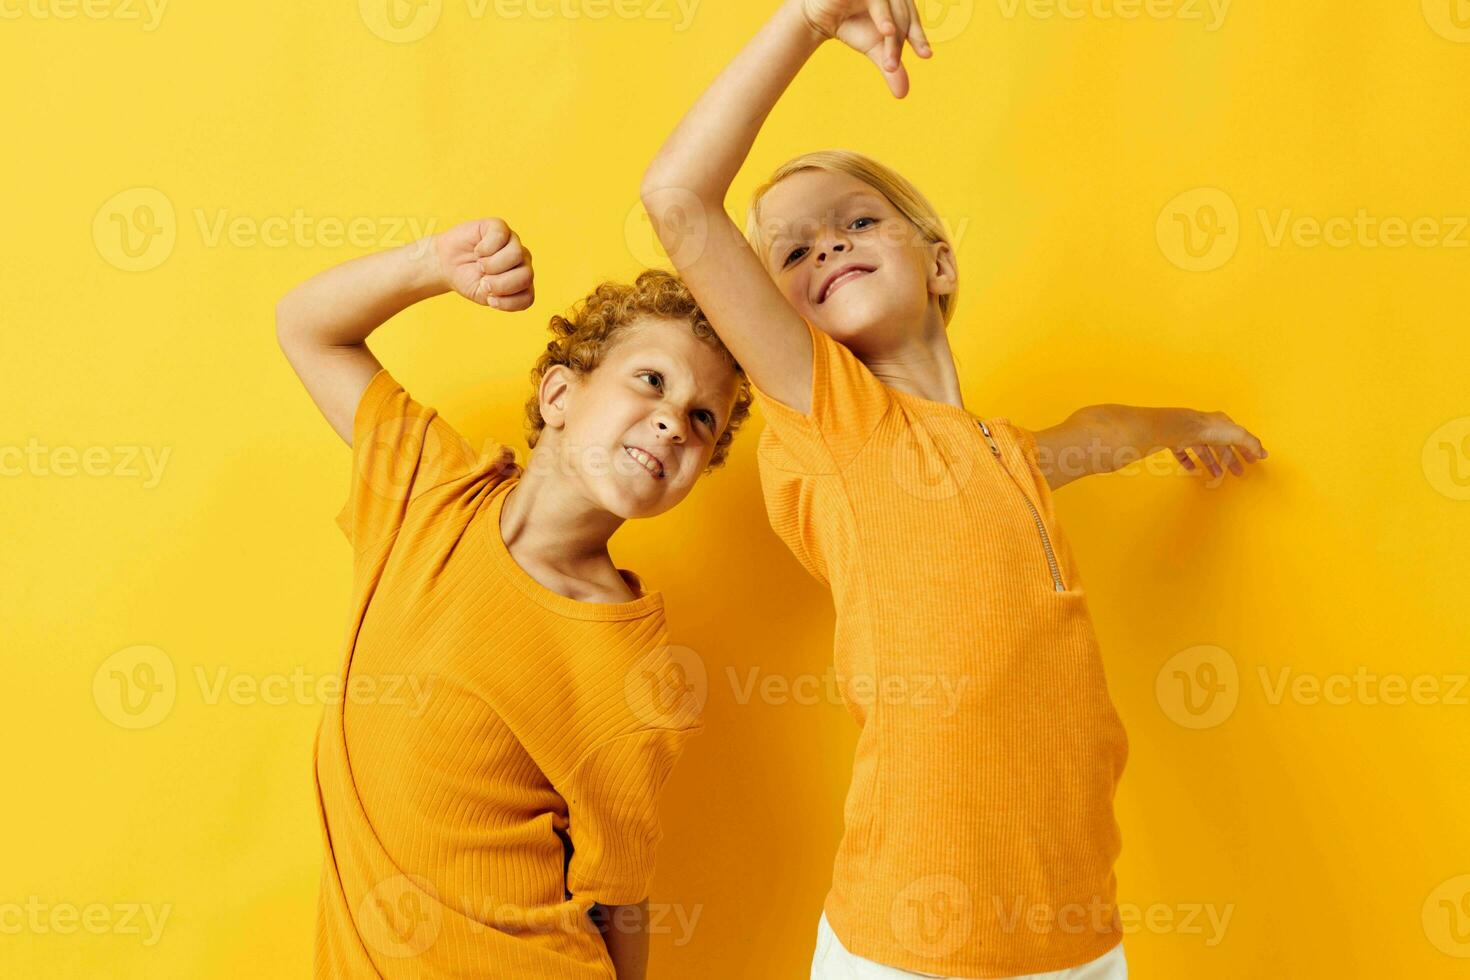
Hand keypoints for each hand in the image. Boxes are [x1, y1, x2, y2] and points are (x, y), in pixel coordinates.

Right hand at [434, 218, 534, 309]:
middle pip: (526, 275)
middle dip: (500, 283)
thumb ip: (500, 296)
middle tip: (483, 281)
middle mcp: (523, 261)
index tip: (489, 299)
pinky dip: (485, 248)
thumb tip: (506, 285)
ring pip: (517, 254)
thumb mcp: (483, 295)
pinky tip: (478, 251)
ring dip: (492, 265)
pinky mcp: (499, 226)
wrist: (446, 263)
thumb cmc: (468, 279)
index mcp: (522, 282)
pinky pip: (501, 236)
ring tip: (480, 265)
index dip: (506, 302)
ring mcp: (513, 242)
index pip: (527, 297)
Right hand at [799, 0, 931, 97]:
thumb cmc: (852, 27)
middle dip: (898, 43)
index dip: (919, 37)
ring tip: (890, 54)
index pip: (912, 20)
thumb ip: (891, 67)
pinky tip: (886, 30)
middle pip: (902, 16)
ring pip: (892, 7)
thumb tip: (903, 94)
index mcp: (898, 3)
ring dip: (892, 31)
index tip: (925, 55)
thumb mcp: (874, 48)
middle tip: (891, 67)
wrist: (821, 17)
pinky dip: (882, 14)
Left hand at [1170, 410, 1268, 478]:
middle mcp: (1207, 429)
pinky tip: (1192, 469)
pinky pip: (1183, 454)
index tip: (1252, 461)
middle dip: (1231, 460)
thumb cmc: (1210, 430)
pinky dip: (1188, 462)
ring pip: (1204, 451)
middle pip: (1221, 447)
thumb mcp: (1238, 435)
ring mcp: (1191, 436)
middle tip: (1238, 473)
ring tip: (1218, 476)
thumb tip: (1263, 453)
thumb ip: (1251, 444)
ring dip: (1212, 463)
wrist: (1182, 429)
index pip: (1238, 437)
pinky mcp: (1178, 442)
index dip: (1247, 449)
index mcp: (1222, 423)